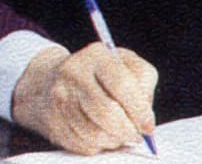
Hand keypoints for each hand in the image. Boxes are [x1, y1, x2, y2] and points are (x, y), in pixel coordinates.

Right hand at [12, 42, 157, 154]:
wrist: (55, 79)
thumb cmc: (104, 73)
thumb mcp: (127, 64)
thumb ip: (143, 82)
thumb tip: (146, 118)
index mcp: (97, 54)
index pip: (122, 85)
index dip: (139, 110)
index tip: (148, 126)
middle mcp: (74, 73)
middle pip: (106, 112)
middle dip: (127, 130)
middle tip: (137, 136)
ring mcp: (60, 98)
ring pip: (94, 133)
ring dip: (114, 140)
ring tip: (120, 134)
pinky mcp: (53, 121)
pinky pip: (81, 144)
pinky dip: (98, 145)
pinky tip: (103, 135)